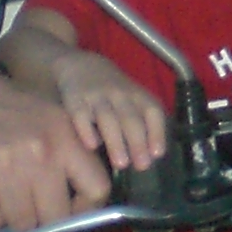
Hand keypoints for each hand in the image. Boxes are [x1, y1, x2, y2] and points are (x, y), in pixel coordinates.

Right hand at [0, 71, 114, 230]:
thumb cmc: (10, 111)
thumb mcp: (52, 120)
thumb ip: (72, 155)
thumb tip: (83, 204)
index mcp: (65, 138)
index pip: (97, 189)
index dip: (85, 209)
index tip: (69, 210)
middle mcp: (40, 153)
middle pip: (56, 217)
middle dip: (43, 218)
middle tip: (30, 206)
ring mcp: (5, 167)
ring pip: (22, 223)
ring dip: (13, 216)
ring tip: (3, 193)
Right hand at [53, 52, 169, 174]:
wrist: (80, 65)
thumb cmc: (114, 92)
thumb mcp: (134, 100)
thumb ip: (144, 123)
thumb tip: (152, 155)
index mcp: (137, 95)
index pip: (152, 111)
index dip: (156, 132)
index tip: (157, 154)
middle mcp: (119, 94)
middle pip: (130, 118)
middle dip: (137, 142)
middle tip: (141, 166)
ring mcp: (96, 96)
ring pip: (108, 118)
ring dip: (116, 141)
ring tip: (121, 163)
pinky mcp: (74, 99)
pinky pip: (80, 114)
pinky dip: (86, 129)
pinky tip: (92, 145)